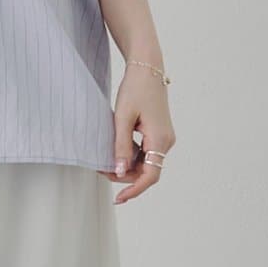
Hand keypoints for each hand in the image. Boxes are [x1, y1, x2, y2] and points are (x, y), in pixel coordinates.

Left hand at [96, 67, 174, 202]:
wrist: (147, 68)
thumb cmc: (135, 89)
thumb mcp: (122, 118)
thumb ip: (121, 146)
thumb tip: (119, 171)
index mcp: (160, 139)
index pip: (150, 176)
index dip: (134, 189)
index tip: (119, 198)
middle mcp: (166, 141)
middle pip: (147, 171)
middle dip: (125, 175)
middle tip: (101, 170)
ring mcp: (164, 137)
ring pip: (145, 162)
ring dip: (127, 165)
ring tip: (105, 160)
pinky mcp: (159, 132)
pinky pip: (146, 152)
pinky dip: (131, 155)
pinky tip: (116, 150)